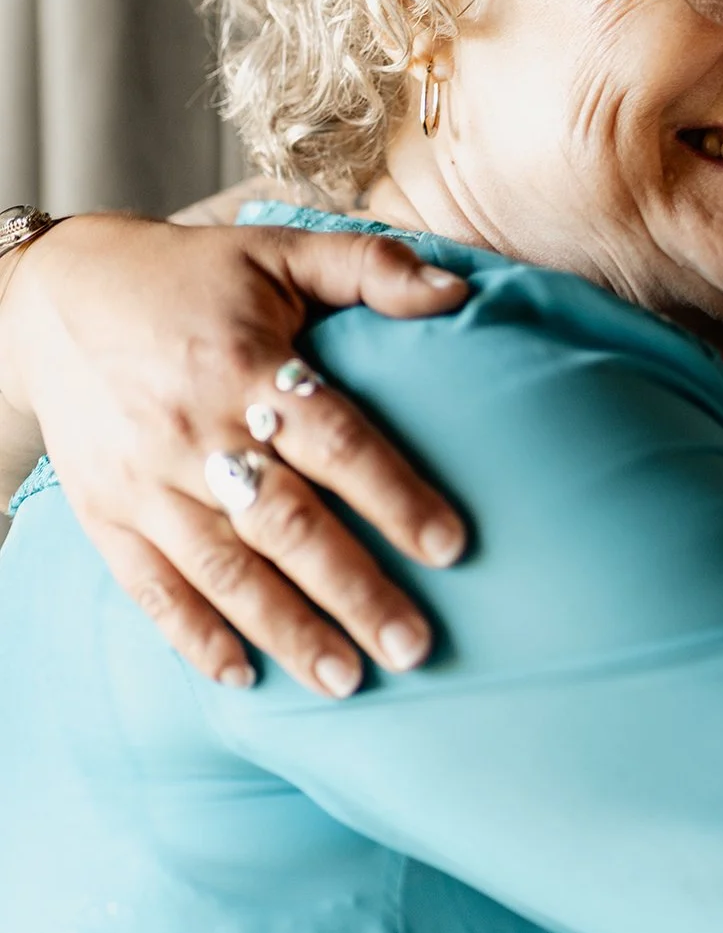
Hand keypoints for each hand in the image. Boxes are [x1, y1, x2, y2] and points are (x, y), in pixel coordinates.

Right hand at [0, 215, 469, 695]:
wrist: (53, 295)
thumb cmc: (190, 276)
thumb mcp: (278, 250)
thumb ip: (371, 267)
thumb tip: (459, 293)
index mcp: (246, 364)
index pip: (334, 440)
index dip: (393, 494)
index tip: (451, 547)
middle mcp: (195, 430)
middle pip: (285, 522)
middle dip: (353, 590)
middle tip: (414, 646)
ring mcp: (145, 480)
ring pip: (224, 568)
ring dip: (287, 630)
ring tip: (347, 682)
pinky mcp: (106, 513)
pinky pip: (150, 587)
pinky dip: (194, 636)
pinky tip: (242, 678)